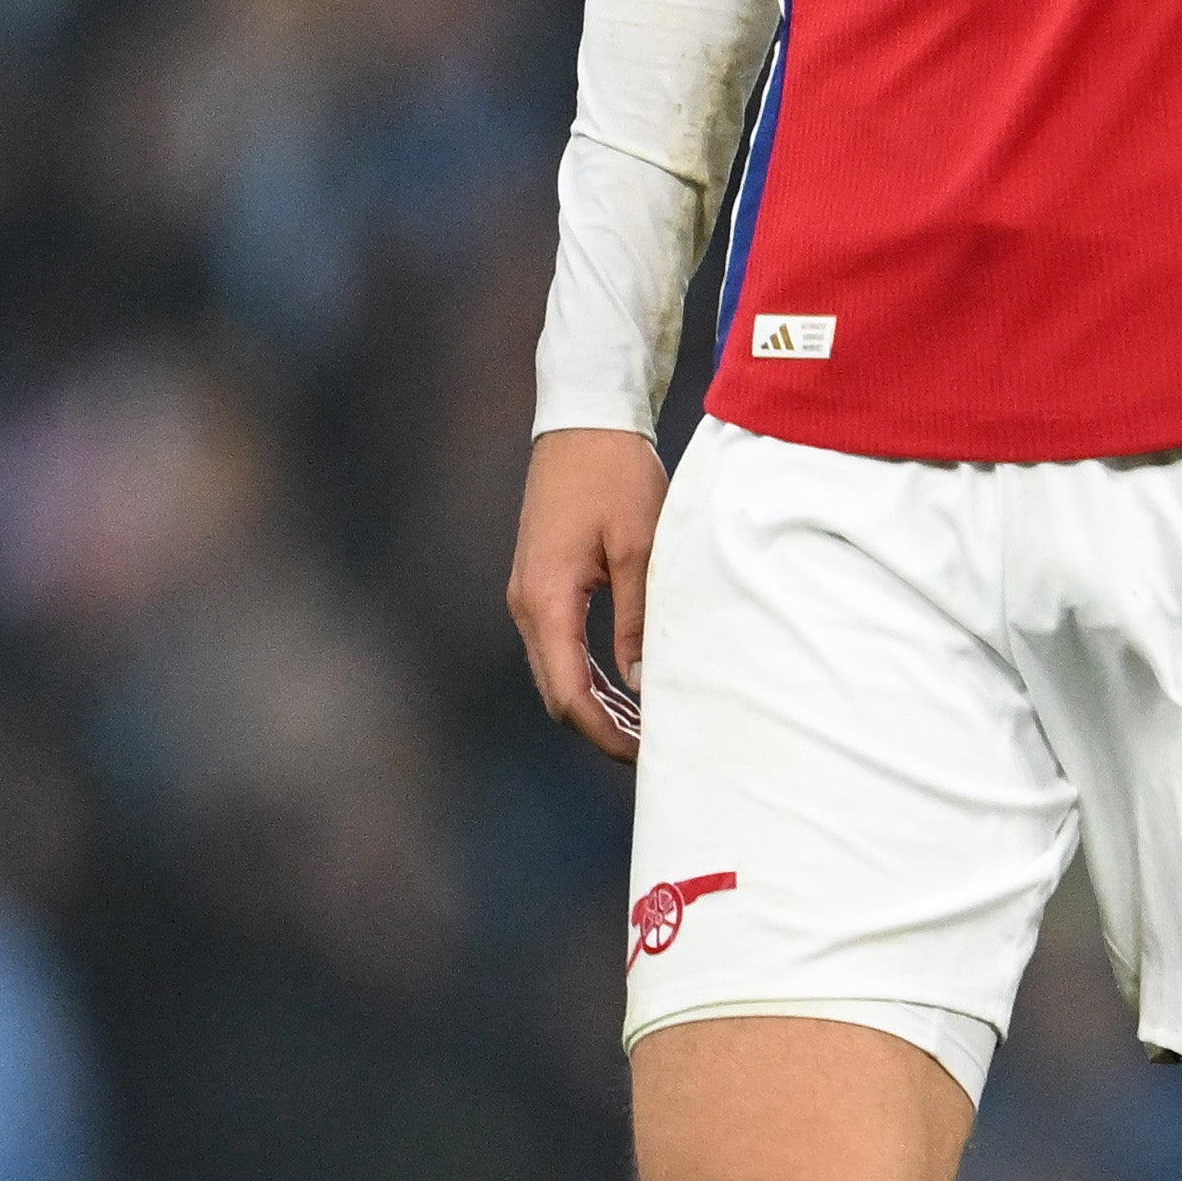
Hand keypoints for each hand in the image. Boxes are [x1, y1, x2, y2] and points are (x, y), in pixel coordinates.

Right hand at [509, 427, 667, 760]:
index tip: (645, 755)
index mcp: (546, 601)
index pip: (569, 693)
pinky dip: (591, 676)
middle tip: (654, 752)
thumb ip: (638, 619)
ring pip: (558, 673)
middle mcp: (527, 605)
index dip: (605, 733)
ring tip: (647, 729)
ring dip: (598, 705)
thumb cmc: (616, 477)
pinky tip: (628, 689)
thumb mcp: (642, 549)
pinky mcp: (542, 585)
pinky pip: (561, 648)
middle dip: (601, 729)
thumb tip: (644, 684)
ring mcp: (530, 595)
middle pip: (557, 692)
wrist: (584, 425)